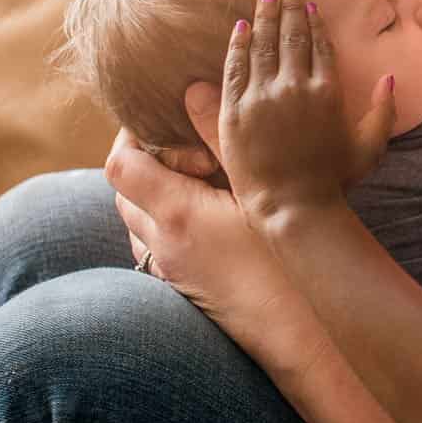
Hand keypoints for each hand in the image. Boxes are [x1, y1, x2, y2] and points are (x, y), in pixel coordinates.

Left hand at [105, 134, 328, 377]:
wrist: (301, 333)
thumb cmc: (288, 255)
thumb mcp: (260, 186)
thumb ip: (223, 134)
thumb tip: (193, 90)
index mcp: (177, 213)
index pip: (121, 165)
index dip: (127, 136)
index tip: (154, 119)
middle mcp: (163, 245)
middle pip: (123, 193)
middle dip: (140, 163)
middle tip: (178, 145)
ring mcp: (170, 274)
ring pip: (136, 225)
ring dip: (149, 197)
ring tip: (191, 179)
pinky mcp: (183, 293)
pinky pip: (153, 251)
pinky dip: (162, 227)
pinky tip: (202, 221)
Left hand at [218, 0, 396, 225]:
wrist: (293, 207)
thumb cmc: (335, 181)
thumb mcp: (370, 147)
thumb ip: (383, 111)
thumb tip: (389, 77)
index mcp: (327, 92)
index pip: (319, 44)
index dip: (313, 19)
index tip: (308, 0)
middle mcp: (295, 88)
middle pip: (291, 36)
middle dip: (288, 6)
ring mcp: (263, 98)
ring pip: (262, 45)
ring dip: (263, 16)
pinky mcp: (236, 112)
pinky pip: (235, 69)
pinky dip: (238, 45)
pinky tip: (240, 28)